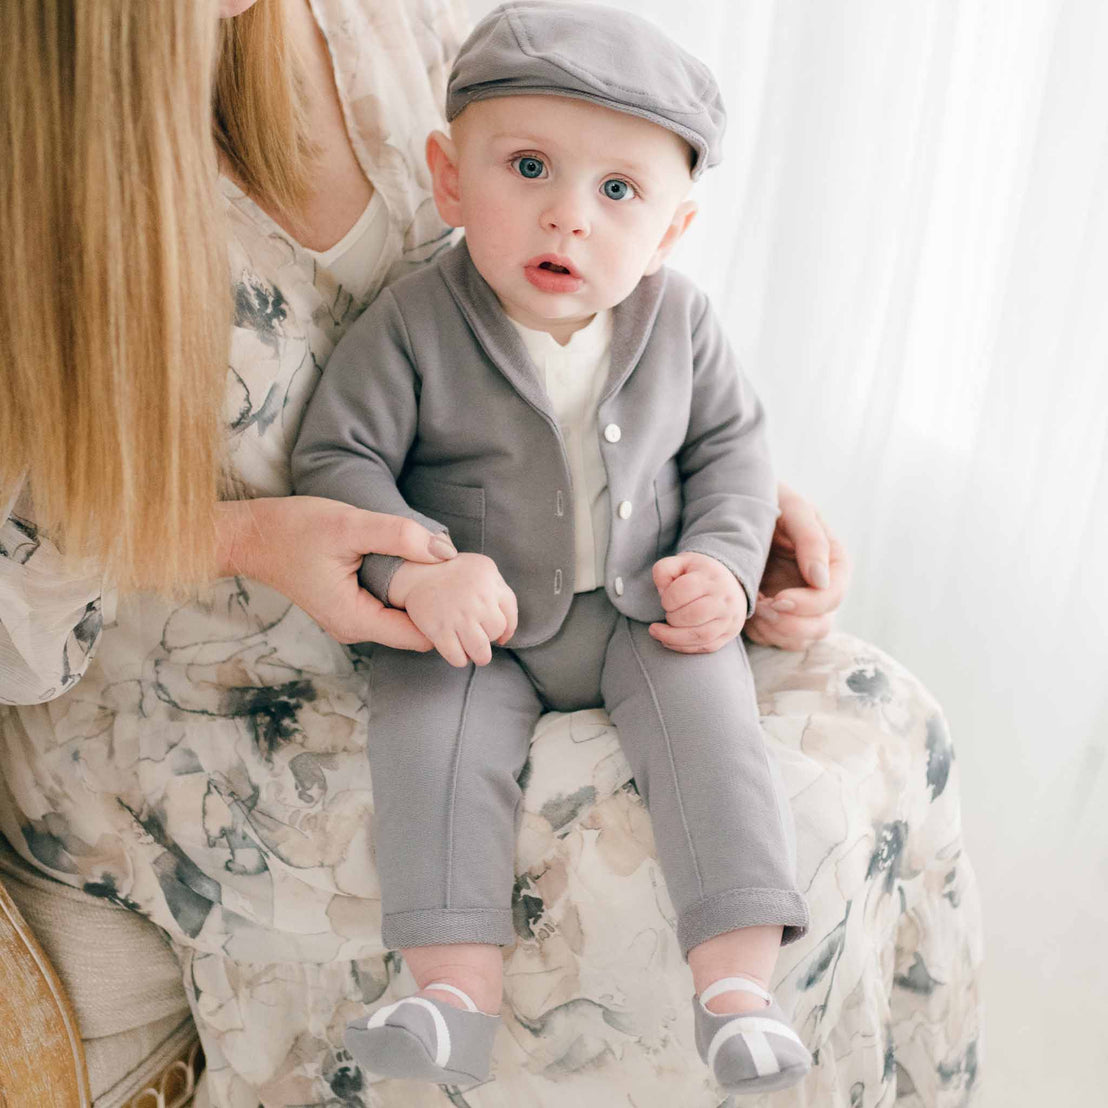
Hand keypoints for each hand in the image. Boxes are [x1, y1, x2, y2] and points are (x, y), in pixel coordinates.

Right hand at [215, 496, 457, 648]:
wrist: (252, 536)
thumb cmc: (295, 529)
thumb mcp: (350, 525)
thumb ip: (398, 536)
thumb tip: (443, 552)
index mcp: (354, 619)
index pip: (419, 637)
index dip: (445, 617)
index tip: (461, 590)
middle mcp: (353, 629)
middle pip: (413, 631)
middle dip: (437, 608)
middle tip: (458, 578)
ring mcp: (349, 621)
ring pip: (400, 620)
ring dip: (421, 600)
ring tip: (440, 571)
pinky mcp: (347, 607)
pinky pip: (387, 610)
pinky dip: (404, 594)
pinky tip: (415, 569)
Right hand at [388, 553, 517, 667]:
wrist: (414, 574)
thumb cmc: (453, 574)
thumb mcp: (482, 570)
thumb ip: (499, 593)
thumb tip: (506, 635)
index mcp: (488, 576)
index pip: (510, 612)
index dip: (507, 629)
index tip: (500, 636)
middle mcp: (477, 595)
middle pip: (496, 630)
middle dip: (489, 637)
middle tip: (477, 635)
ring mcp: (458, 614)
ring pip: (481, 651)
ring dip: (479, 656)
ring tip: (474, 654)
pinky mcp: (439, 629)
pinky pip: (458, 657)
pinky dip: (459, 659)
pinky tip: (456, 652)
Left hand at [648, 551, 745, 652]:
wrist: (733, 582)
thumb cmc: (700, 573)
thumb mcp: (681, 562)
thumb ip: (664, 570)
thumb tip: (662, 593)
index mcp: (712, 578)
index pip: (684, 590)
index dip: (667, 598)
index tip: (665, 599)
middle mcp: (724, 599)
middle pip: (694, 614)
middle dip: (672, 618)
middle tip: (666, 614)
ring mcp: (729, 618)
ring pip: (700, 635)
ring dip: (673, 638)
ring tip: (657, 633)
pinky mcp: (729, 634)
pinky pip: (705, 646)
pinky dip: (683, 647)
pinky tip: (669, 641)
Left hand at [744, 483, 849, 650]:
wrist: (734, 504)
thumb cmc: (767, 499)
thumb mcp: (792, 509)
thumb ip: (811, 539)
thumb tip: (822, 580)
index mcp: (832, 561)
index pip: (832, 595)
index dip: (809, 604)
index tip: (779, 598)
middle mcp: (819, 586)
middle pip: (820, 625)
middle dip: (789, 622)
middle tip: (759, 605)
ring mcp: (798, 603)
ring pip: (800, 638)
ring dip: (774, 630)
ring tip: (751, 609)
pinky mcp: (775, 613)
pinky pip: (775, 639)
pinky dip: (760, 633)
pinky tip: (743, 612)